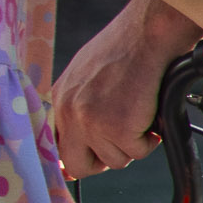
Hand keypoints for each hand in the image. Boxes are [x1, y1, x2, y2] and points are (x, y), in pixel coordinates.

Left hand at [51, 0, 194, 178]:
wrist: (145, 35)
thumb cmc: (122, 51)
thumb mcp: (84, 78)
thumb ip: (77, 107)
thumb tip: (75, 144)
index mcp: (59, 100)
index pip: (53, 145)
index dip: (70, 160)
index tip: (78, 166)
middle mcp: (68, 113)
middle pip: (77, 166)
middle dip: (101, 162)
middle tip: (120, 142)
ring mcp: (91, 122)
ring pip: (115, 160)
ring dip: (131, 144)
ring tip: (137, 116)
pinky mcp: (118, 128)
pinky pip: (137, 152)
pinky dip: (149, 140)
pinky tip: (148, 115)